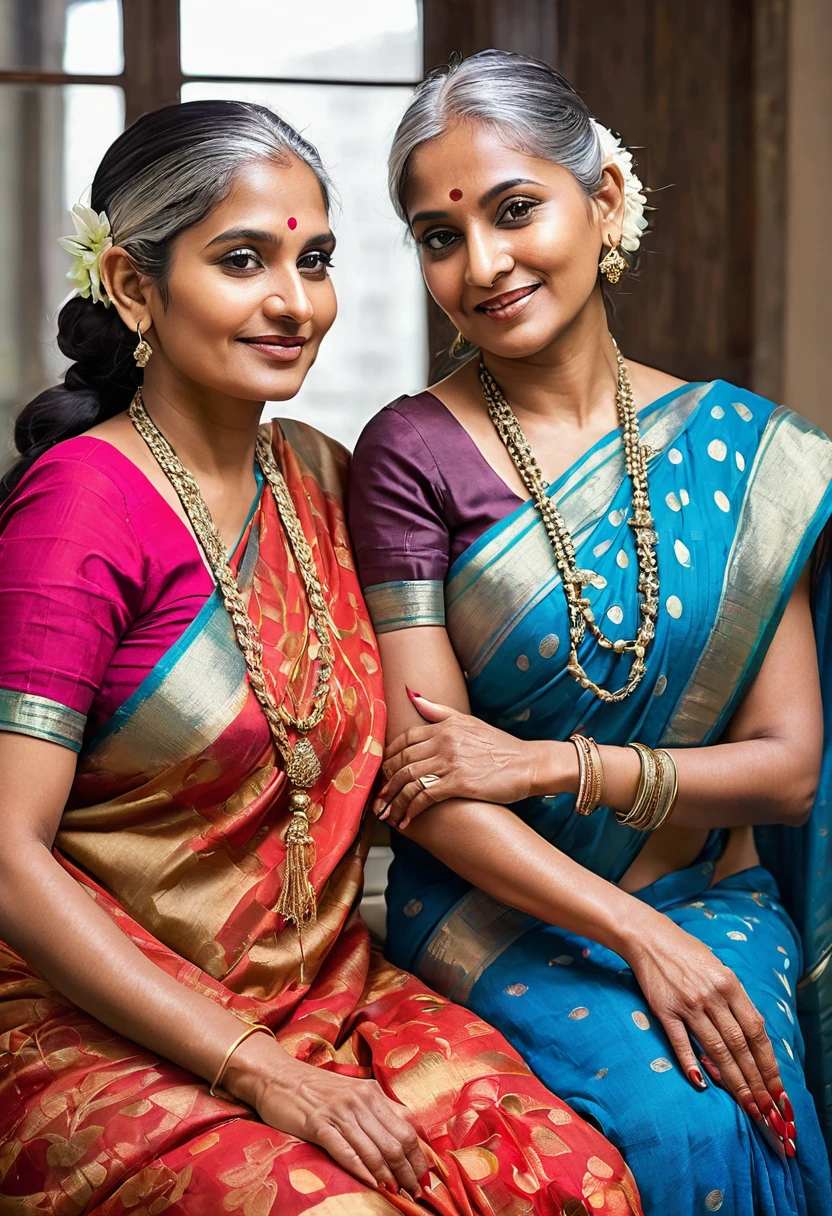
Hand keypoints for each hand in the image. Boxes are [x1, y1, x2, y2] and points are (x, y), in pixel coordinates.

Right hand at [231, 1038, 428, 1195]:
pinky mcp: (318, 1124)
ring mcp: (339, 1112)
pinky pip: (345, 1151)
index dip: (419, 1156)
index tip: (426, 1177)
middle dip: (409, 1171)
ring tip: (398, 1193)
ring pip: (374, 1149)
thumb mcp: (353, 1094)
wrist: (277, 1075)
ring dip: (389, 1175)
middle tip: (416, 1193)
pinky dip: (361, 1170)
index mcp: (372, 1092)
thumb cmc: (316, 1089)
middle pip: (395, 1141)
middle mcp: (360, 1100)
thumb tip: (408, 1132)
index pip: (407, 1128)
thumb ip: (378, 1110)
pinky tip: (371, 1183)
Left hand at [375, 691, 564, 828]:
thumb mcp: (469, 722)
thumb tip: (412, 695)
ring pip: (409, 780)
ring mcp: (450, 762)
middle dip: (386, 780)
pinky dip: (411, 810)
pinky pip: (424, 796)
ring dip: (393, 800)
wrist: (528, 764)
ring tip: (386, 813)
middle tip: (378, 795)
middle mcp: (444, 741)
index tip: (382, 769)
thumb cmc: (501, 746)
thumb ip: (438, 711)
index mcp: (445, 726)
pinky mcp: (458, 783)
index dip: (388, 755)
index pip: (405, 738)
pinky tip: (406, 821)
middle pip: (402, 760)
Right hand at [623, 907, 795, 1154]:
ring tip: (744, 1103)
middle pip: (739, 1046)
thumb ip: (735, 1001)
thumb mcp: (720, 969)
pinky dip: (691, 1063)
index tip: (776, 1087)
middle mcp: (712, 996)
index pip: (756, 1031)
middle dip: (754, 1080)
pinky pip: (680, 1041)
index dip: (768, 1062)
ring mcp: (688, 1004)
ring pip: (715, 1049)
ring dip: (732, 1080)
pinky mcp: (664, 1010)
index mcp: (730, 985)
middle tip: (764, 1107)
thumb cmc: (688, 954)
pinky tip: (701, 1083)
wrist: (650, 939)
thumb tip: (750, 1038)